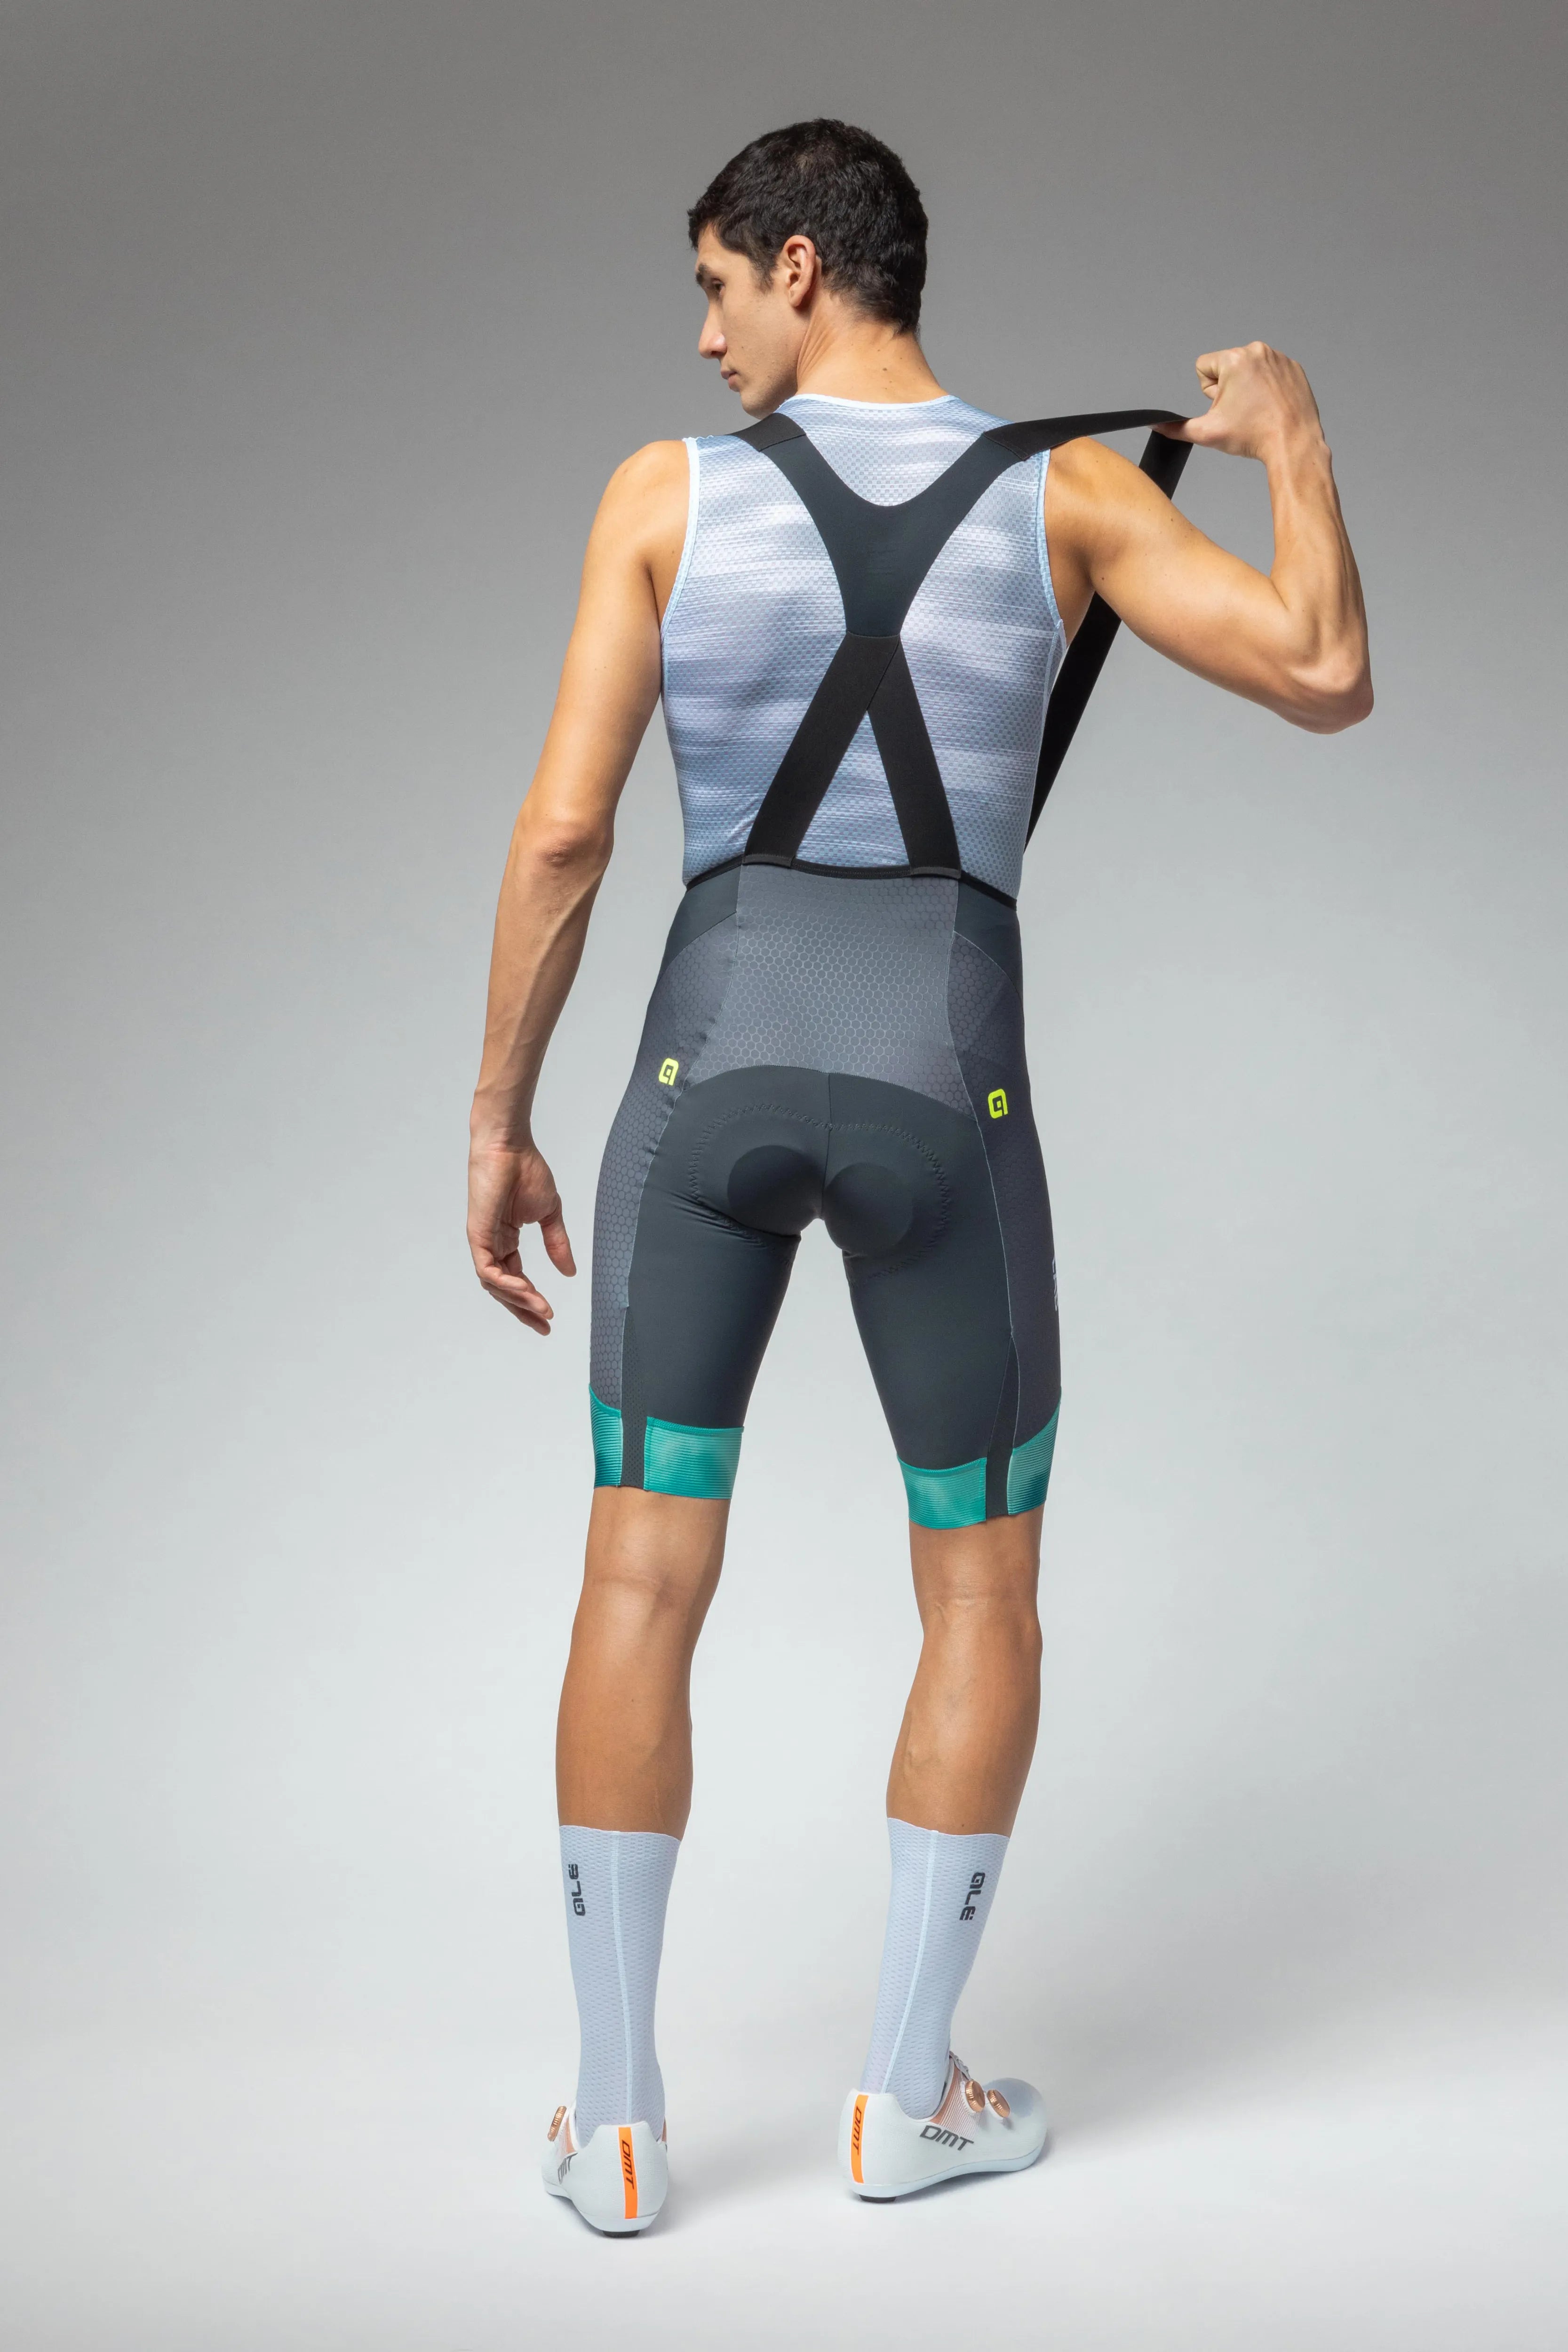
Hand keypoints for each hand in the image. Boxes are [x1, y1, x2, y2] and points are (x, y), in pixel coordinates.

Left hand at [467, 1138, 575, 1334]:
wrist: (509, 1147)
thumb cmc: (527, 1171)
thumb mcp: (550, 1214)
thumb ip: (557, 1244)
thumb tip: (570, 1273)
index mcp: (506, 1240)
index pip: (515, 1278)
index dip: (531, 1299)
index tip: (550, 1316)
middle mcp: (492, 1244)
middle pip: (503, 1288)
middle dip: (523, 1309)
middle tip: (543, 1326)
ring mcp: (482, 1241)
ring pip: (495, 1284)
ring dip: (519, 1300)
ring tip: (542, 1309)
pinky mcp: (477, 1235)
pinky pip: (488, 1270)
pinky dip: (507, 1284)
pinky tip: (527, 1291)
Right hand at [1157, 342, 1324, 462]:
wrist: (1292, 444)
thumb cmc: (1254, 436)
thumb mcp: (1208, 433)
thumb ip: (1178, 428)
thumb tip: (1157, 425)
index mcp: (1234, 360)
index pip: (1203, 367)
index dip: (1208, 391)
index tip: (1226, 406)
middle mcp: (1257, 351)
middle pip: (1227, 368)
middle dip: (1229, 389)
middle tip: (1243, 411)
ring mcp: (1279, 358)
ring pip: (1249, 370)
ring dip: (1248, 388)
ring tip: (1259, 409)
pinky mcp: (1293, 368)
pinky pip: (1271, 372)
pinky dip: (1268, 388)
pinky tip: (1272, 406)